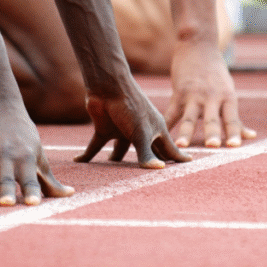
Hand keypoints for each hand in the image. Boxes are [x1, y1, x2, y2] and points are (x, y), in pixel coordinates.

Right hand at [0, 105, 73, 205]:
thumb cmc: (23, 136)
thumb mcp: (38, 155)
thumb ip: (49, 179)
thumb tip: (70, 195)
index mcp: (25, 160)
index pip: (31, 179)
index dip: (33, 191)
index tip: (35, 204)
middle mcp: (5, 160)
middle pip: (5, 180)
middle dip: (6, 192)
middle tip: (6, 205)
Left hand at [75, 82, 192, 168]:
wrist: (107, 86)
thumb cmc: (130, 106)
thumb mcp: (140, 133)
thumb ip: (147, 153)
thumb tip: (158, 170)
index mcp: (155, 130)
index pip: (170, 149)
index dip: (178, 158)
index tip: (189, 167)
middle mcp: (140, 132)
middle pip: (147, 152)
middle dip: (150, 164)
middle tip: (153, 181)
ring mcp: (122, 131)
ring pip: (120, 152)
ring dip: (116, 163)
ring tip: (114, 177)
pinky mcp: (104, 129)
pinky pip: (95, 147)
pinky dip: (87, 155)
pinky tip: (78, 162)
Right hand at [163, 42, 255, 147]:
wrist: (198, 46)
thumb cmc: (216, 74)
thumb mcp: (229, 93)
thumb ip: (236, 118)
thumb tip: (252, 136)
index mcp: (227, 98)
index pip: (232, 119)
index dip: (234, 133)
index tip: (234, 147)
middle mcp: (211, 97)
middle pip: (212, 119)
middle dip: (212, 133)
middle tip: (213, 146)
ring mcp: (193, 95)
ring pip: (189, 117)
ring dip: (186, 132)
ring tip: (182, 146)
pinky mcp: (178, 93)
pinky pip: (171, 112)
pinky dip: (165, 125)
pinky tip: (159, 136)